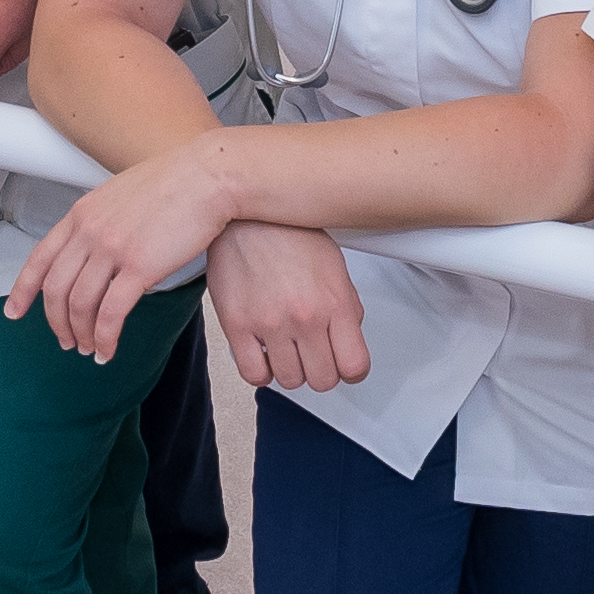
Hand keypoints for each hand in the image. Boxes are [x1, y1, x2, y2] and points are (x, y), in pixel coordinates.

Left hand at [6, 141, 237, 361]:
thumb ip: (102, 221)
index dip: (22, 289)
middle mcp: (89, 231)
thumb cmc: (177, 183)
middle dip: (56, 322)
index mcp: (82, 213)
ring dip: (81, 334)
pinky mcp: (139, 266)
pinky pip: (110, 313)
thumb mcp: (121, 194)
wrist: (209, 176)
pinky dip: (104, 338)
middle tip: (66, 341)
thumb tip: (97, 250)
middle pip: (56, 289)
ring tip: (89, 349)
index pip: (40, 257)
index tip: (14, 312)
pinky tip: (108, 348)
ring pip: (80, 305)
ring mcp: (112, 248)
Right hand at [203, 220, 367, 392]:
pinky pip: (254, 374)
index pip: (355, 366)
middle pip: (323, 380)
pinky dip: (261, 371)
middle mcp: (305, 317)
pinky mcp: (238, 326)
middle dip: (322, 371)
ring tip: (287, 348)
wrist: (247, 212)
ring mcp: (270, 324)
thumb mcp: (334, 266)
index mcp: (335, 302)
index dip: (351, 371)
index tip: (344, 366)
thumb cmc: (289, 233)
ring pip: (290, 381)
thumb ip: (346, 306)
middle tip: (314, 355)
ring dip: (291, 369)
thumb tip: (347, 338)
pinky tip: (264, 353)